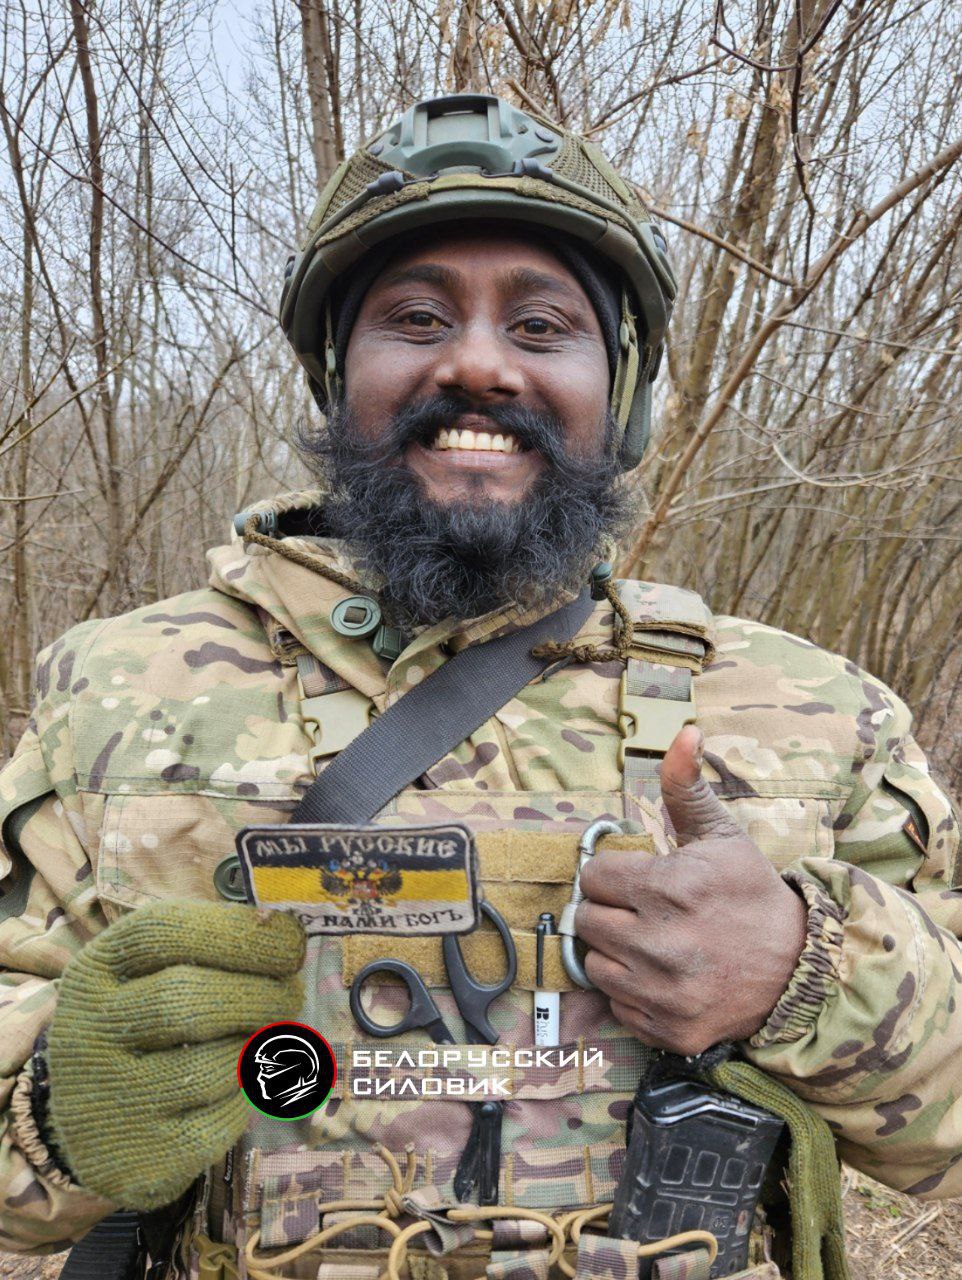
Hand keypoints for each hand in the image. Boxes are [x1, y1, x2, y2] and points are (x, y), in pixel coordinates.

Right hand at [47, 900, 304, 1208]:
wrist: (96, 1120)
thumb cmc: (145, 1025)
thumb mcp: (154, 972)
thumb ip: (212, 946)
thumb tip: (287, 934)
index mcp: (95, 971)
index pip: (161, 933)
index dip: (236, 933)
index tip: (290, 943)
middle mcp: (88, 1032)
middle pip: (184, 1000)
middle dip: (258, 994)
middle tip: (291, 995)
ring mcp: (108, 1100)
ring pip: (209, 1066)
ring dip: (256, 1049)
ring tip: (265, 1038)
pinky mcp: (137, 1158)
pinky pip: (218, 1122)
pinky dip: (244, 1100)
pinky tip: (237, 1087)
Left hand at [575, 725, 806, 1054]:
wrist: (800, 968)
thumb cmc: (751, 894)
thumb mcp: (722, 835)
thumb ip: (688, 786)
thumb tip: (684, 731)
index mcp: (671, 888)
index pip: (593, 876)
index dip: (615, 874)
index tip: (642, 880)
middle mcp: (662, 943)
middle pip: (587, 920)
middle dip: (611, 912)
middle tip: (647, 912)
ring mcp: (665, 992)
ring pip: (595, 964)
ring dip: (616, 953)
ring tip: (655, 943)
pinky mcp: (669, 1030)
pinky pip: (618, 1007)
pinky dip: (633, 993)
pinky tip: (665, 977)